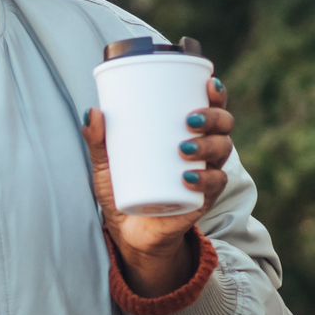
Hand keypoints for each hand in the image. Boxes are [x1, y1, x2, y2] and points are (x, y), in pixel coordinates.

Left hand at [83, 76, 233, 296]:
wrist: (130, 232)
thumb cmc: (123, 189)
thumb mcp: (106, 164)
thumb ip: (97, 140)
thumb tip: (91, 112)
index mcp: (186, 133)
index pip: (210, 107)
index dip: (216, 93)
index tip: (208, 83)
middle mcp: (203, 150)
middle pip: (223, 125)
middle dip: (213, 118)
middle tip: (189, 120)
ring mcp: (205, 174)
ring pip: (222, 150)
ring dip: (208, 145)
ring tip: (184, 148)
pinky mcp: (202, 200)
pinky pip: (215, 185)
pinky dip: (204, 179)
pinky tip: (188, 177)